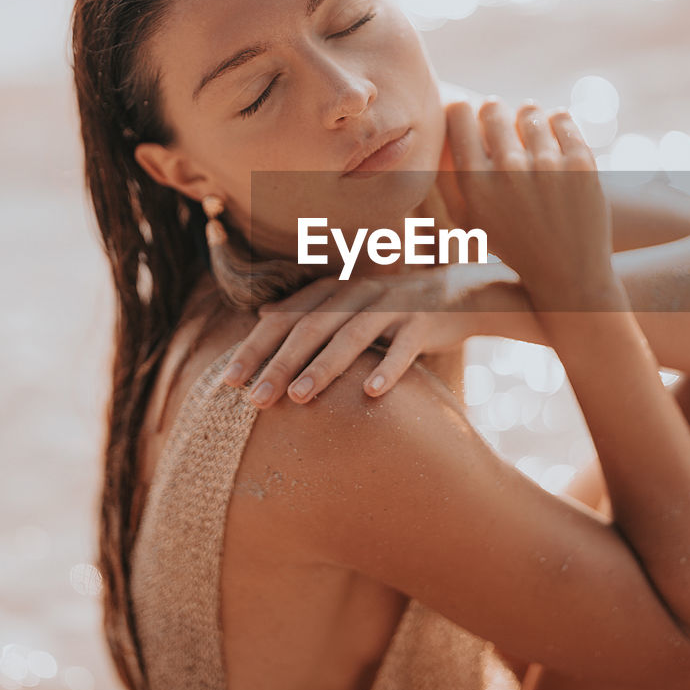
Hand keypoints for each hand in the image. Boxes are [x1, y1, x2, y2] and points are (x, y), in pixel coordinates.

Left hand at [223, 267, 490, 406]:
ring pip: (352, 336)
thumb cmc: (393, 306)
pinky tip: (372, 393)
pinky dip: (388, 368)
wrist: (459, 292)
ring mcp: (391, 306)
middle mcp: (357, 294)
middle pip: (311, 328)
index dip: (256, 347)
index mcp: (333, 290)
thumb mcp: (348, 301)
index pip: (285, 318)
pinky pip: (404, 347)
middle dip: (280, 364)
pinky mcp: (423, 322)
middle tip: (255, 399)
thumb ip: (308, 308)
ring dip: (324, 366)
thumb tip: (261, 314)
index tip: (230, 381)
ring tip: (299, 397)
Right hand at [443, 99, 614, 312]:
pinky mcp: (580, 162)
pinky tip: (554, 142)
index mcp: (475, 183)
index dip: (462, 112)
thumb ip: (447, 178)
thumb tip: (438, 132)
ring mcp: (547, 164)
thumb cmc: (511, 242)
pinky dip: (556, 124)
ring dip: (527, 120)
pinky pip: (561, 117)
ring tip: (531, 138)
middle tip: (502, 128)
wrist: (567, 270)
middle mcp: (508, 170)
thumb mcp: (467, 220)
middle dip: (494, 113)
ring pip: (528, 109)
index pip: (459, 113)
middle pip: (492, 107)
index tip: (471, 121)